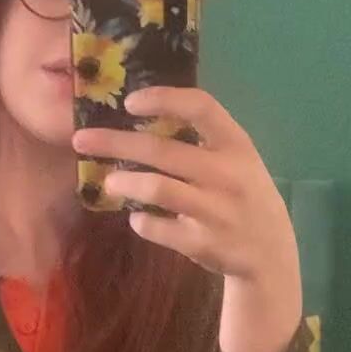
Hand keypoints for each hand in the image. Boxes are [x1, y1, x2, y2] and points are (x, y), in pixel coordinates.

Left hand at [73, 87, 302, 351]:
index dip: (163, 99)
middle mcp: (227, 174)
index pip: (201, 107)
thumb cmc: (243, 195)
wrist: (269, 252)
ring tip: (107, 183)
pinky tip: (137, 218)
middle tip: (82, 140)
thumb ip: (202, 139)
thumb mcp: (237, 159)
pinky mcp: (202, 243)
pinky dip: (140, 222)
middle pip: (162, 150)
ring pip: (157, 189)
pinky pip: (157, 228)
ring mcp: (215, 210)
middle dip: (115, 142)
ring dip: (124, 183)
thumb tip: (141, 116)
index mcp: (237, 144)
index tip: (129, 102)